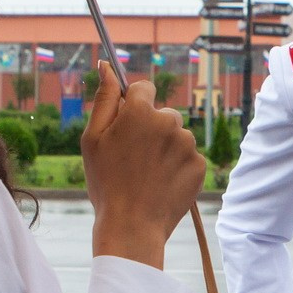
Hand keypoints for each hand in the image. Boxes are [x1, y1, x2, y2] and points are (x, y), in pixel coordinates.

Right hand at [81, 60, 204, 268]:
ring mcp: (188, 144)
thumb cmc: (106, 182)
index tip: (126, 125)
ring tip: (146, 174)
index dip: (133, 106)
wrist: (131, 227)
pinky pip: (187, 157)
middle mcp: (170, 122)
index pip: (144, 89)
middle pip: (162, 113)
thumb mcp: (93, 138)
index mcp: (142, 111)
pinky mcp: (199, 165)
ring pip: (176, 136)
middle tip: (133, 157)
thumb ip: (104, 98)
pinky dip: (177, 167)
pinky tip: (161, 184)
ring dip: (165, 148)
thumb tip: (106, 66)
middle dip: (150, 128)